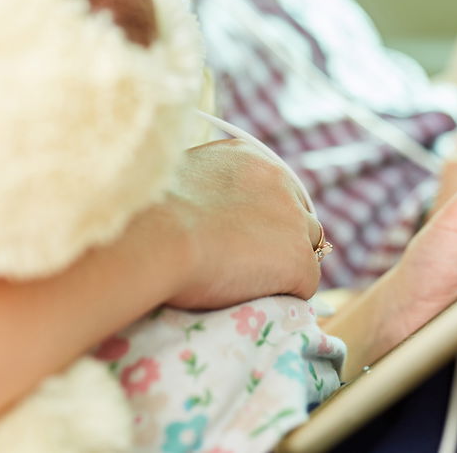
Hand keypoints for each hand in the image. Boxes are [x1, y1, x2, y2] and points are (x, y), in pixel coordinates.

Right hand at [160, 139, 322, 309]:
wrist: (157, 238)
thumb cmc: (149, 214)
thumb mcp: (180, 180)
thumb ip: (204, 187)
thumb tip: (200, 209)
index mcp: (248, 156)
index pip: (276, 189)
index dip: (263, 217)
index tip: (245, 237)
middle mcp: (279, 180)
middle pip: (298, 217)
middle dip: (281, 240)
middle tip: (251, 265)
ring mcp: (294, 220)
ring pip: (308, 249)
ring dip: (286, 267)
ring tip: (252, 286)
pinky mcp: (299, 260)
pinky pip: (305, 285)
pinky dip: (285, 295)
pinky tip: (255, 300)